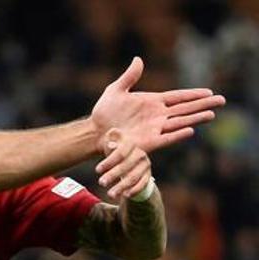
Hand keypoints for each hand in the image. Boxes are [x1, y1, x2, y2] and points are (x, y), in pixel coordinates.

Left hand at [90, 57, 224, 156]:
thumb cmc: (104, 112)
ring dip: (195, 118)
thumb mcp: (116, 90)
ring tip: (212, 115)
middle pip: (185, 109)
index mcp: (153, 102)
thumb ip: (129, 77)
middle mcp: (157, 116)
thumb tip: (138, 59)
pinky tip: (190, 130)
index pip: (178, 97)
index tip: (210, 92)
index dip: (194, 94)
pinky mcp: (148, 142)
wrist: (94, 132)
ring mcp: (154, 129)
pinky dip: (177, 134)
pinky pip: (166, 138)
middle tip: (222, 101)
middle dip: (203, 105)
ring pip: (180, 122)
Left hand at [95, 129, 152, 200]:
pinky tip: (125, 195)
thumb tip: (111, 144)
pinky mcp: (148, 175)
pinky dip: (134, 190)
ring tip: (110, 194)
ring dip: (121, 186)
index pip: (120, 153)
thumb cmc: (116, 153)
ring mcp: (145, 165)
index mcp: (130, 144)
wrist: (131, 161)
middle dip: (112, 175)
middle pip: (126, 166)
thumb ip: (110, 143)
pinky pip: (142, 184)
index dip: (108, 162)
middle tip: (101, 183)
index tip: (97, 170)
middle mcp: (140, 154)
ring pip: (133, 177)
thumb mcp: (111, 146)